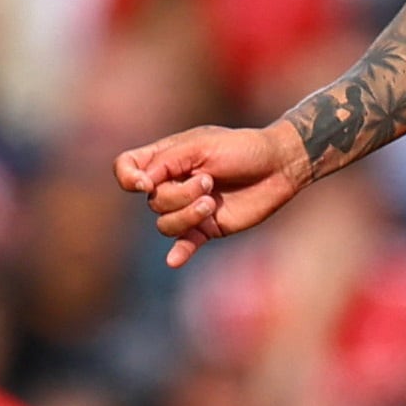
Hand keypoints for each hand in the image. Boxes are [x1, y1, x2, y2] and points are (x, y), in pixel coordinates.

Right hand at [113, 122, 311, 267]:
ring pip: (165, 224)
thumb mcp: (202, 145)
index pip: (127, 167)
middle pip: (151, 201)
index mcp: (167, 157)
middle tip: (209, 180)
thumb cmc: (242, 148)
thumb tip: (142, 185)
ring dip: (187, 214)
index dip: (128, 178)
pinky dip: (178, 252)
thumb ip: (168, 162)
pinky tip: (175, 260)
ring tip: (213, 201)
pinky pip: (183, 244)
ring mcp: (188, 207)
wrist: (279, 165)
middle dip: (179, 194)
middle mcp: (172, 183)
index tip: (146, 183)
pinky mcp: (205, 227)